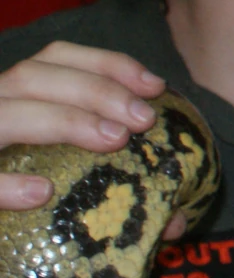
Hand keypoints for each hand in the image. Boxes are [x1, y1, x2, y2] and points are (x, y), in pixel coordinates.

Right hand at [0, 42, 165, 209]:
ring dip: (63, 121)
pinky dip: (3, 184)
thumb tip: (172, 220)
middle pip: (33, 76)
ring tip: (113, 141)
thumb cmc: (15, 196)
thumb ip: (110, 186)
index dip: (106, 63)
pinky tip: (40, 193)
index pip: (56, 57)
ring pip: (3, 113)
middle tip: (142, 121)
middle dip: (96, 90)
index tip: (154, 86)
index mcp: (11, 97)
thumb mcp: (60, 179)